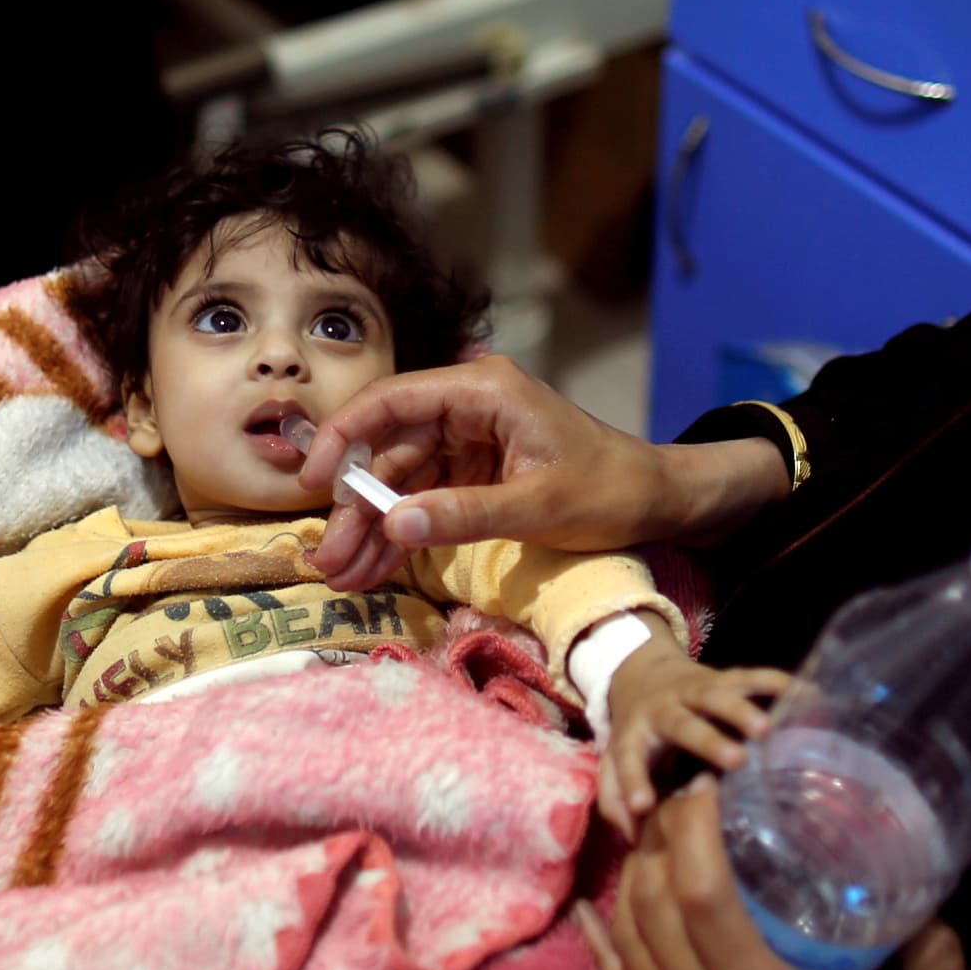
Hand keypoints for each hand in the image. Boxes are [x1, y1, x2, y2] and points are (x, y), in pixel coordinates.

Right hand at [301, 356, 784, 590]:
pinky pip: (423, 502)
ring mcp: (468, 442)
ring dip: (371, 530)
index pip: (393, 402)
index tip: (312, 483)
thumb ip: (465, 513)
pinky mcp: (472, 474)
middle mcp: (467, 408)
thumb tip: (394, 525)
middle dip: (354, 508)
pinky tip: (374, 570)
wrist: (658, 501)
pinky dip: (400, 537)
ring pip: (400, 483)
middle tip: (326, 558)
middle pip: (389, 452)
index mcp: (483, 392)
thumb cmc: (610, 490)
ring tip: (343, 577)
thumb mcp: (539, 506)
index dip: (344, 439)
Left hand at [583, 779, 970, 969]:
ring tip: (662, 829)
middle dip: (661, 836)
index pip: (700, 896)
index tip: (712, 783)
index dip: (694, 829)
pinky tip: (597, 905)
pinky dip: (604, 942)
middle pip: (653, 904)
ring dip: (636, 877)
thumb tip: (922, 878)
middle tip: (689, 790)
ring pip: (629, 941)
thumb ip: (934, 944)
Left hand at [597, 641, 790, 841]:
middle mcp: (665, 709)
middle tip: (736, 761)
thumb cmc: (637, 733)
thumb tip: (632, 836)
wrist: (642, 673)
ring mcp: (695, 690)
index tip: (644, 807)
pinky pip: (751, 676)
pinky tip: (808, 697)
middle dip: (709, 741)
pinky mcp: (722, 676)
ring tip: (767, 729)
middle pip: (683, 724)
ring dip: (741, 710)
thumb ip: (615, 798)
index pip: (630, 761)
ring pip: (717, 695)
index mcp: (636, 735)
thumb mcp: (616, 762)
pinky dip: (778, 683)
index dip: (634, 783)